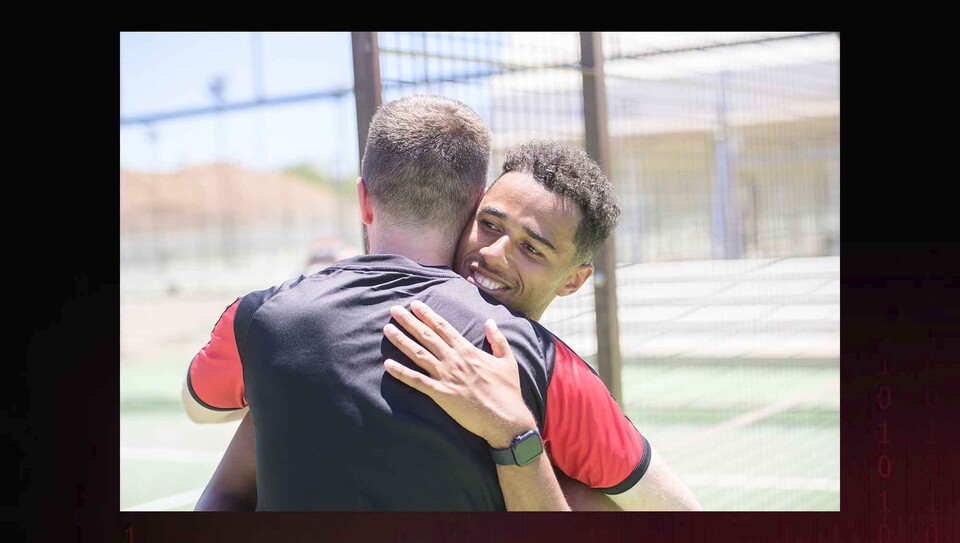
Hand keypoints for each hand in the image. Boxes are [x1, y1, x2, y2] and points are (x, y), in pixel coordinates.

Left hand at [382, 300, 536, 448]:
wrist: (506, 417)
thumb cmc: (508, 390)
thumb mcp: (507, 360)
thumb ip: (497, 339)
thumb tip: (490, 322)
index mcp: (468, 350)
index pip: (443, 327)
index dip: (427, 315)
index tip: (414, 305)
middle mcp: (454, 359)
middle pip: (427, 336)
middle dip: (409, 321)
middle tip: (394, 310)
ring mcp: (446, 376)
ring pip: (418, 354)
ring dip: (401, 340)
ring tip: (387, 329)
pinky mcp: (441, 394)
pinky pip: (417, 381)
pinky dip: (401, 372)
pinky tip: (387, 364)